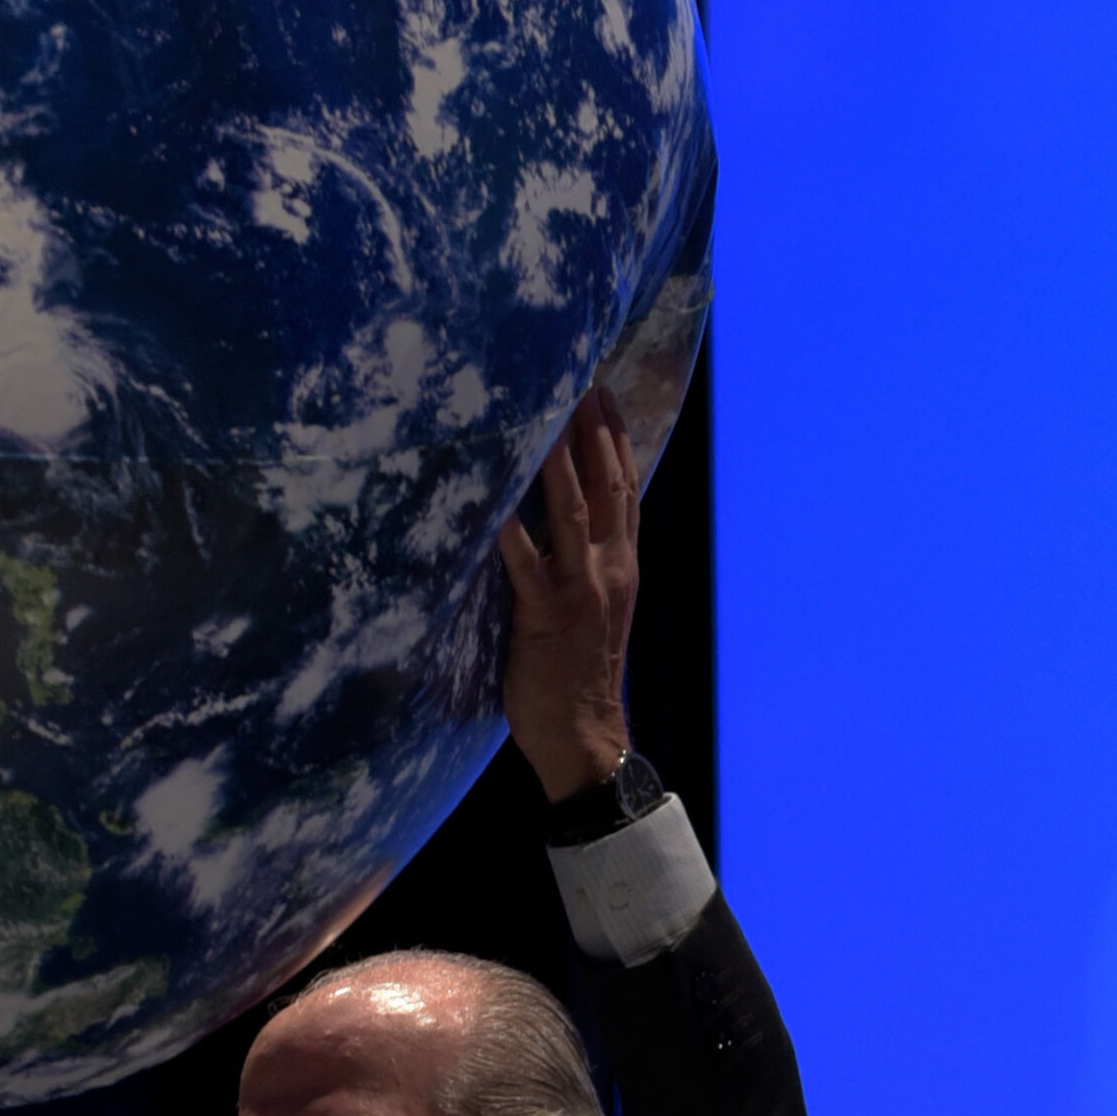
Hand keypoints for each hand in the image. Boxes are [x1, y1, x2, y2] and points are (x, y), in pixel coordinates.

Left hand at [496, 388, 637, 801]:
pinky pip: (525, 561)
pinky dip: (508, 528)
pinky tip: (490, 500)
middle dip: (594, 431)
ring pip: (573, 509)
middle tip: (580, 380)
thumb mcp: (595, 610)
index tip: (606, 396)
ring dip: (558, 459)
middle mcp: (610, 569)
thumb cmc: (579, 676)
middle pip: (607, 485)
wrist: (585, 735)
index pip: (627, 490)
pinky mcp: (546, 613)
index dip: (618, 440)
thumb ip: (582, 565)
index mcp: (623, 566)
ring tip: (544, 413)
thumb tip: (554, 524)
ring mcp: (581, 589)